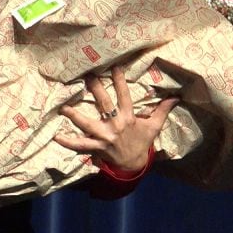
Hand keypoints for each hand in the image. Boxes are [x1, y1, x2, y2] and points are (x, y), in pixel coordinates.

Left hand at [53, 65, 176, 172]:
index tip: (114, 67)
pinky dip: (68, 142)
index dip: (119, 81)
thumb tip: (176, 96)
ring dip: (75, 116)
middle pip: (104, 104)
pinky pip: (80, 145)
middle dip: (95, 89)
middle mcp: (115, 125)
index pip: (124, 95)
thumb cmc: (141, 142)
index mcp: (128, 118)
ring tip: (63, 107)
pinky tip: (56, 136)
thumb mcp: (154, 126)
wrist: (134, 165)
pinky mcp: (96, 148)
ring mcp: (104, 137)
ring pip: (87, 124)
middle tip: (86, 76)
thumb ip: (162, 110)